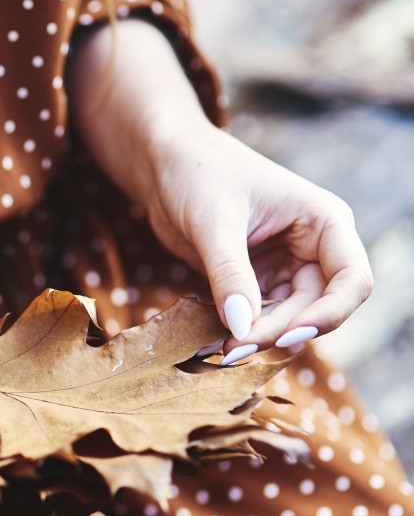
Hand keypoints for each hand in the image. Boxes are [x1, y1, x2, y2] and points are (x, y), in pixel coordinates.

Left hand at [140, 122, 372, 362]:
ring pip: (285, 318)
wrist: (164, 163)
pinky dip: (237, 331)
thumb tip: (241, 327)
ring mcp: (283, 265)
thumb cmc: (196, 174)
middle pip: (314, 308)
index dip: (329, 314)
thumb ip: (229, 273)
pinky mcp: (253, 280)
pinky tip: (210, 343)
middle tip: (232, 350)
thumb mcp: (213, 221)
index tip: (288, 335)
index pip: (351, 281)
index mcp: (323, 222)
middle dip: (277, 332)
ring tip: (219, 352)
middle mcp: (312, 247)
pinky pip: (256, 316)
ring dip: (257, 338)